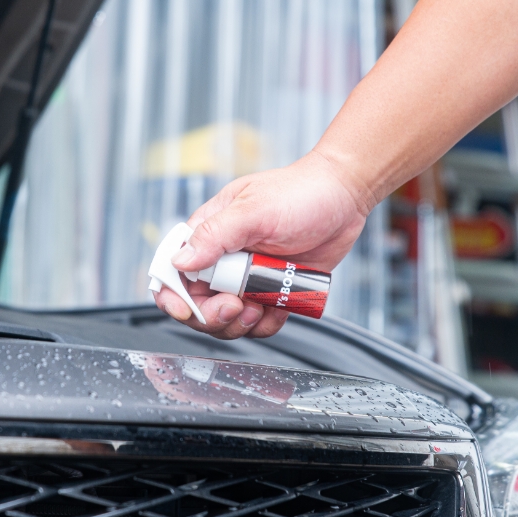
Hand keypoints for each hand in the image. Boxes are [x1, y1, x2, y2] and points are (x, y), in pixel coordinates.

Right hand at [151, 149, 372, 338]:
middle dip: (212, 315)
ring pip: (227, 318)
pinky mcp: (272, 290)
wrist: (344, 197)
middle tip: (236, 305)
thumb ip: (215, 235)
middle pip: (198, 304)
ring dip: (240, 323)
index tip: (187, 310)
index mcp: (209, 234)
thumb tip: (180, 261)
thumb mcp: (254, 211)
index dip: (173, 296)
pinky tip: (277, 307)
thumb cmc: (299, 192)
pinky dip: (265, 324)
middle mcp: (224, 258)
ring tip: (260, 306)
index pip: (173, 271)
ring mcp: (248, 277)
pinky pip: (259, 321)